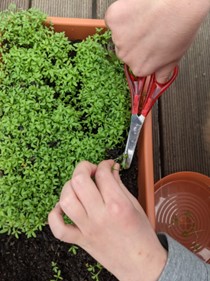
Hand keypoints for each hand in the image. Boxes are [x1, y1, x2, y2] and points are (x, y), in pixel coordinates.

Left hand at [48, 160, 166, 280]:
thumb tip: (112, 170)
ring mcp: (87, 229)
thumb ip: (120, 185)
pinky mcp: (80, 240)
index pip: (103, 174)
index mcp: (118, 205)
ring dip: (69, 187)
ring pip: (66, 200)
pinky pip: (58, 228)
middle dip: (83, 167)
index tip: (107, 165)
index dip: (105, 164)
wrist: (141, 265)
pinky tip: (62, 207)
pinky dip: (55, 215)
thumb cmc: (141, 236)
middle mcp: (100, 216)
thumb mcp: (135, 205)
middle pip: (79, 181)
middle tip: (91, 169)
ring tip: (78, 186)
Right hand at [105, 0, 209, 81]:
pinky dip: (120, 15)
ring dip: (127, 28)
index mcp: (139, 68)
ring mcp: (118, 38)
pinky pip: (112, 19)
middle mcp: (126, 57)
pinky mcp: (113, 20)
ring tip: (144, 19)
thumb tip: (159, 81)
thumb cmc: (179, 28)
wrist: (178, 5)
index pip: (134, 63)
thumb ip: (163, 73)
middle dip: (133, 41)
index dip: (141, 52)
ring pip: (118, 35)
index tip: (148, 44)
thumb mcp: (174, 58)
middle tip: (147, 29)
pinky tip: (134, 12)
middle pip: (124, 50)